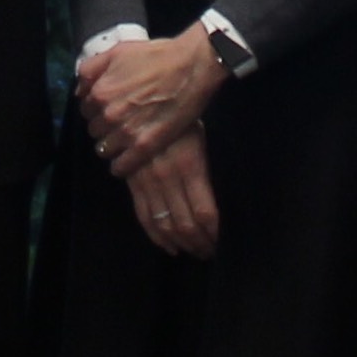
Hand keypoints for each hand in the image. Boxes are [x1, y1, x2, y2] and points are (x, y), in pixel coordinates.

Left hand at [82, 29, 224, 174]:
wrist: (192, 67)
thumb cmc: (157, 57)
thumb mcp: (118, 52)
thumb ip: (91, 69)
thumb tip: (79, 91)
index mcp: (100, 92)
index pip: (85, 111)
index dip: (97, 108)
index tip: (109, 107)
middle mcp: (109, 115)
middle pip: (94, 131)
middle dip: (104, 126)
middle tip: (121, 121)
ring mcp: (127, 133)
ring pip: (104, 150)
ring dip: (112, 145)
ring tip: (126, 139)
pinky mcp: (144, 147)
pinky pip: (121, 166)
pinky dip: (121, 165)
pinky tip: (128, 158)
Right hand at [124, 130, 220, 257]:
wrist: (141, 104)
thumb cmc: (181, 118)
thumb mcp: (202, 137)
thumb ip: (207, 169)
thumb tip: (219, 200)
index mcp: (190, 165)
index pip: (205, 212)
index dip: (215, 232)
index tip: (223, 240)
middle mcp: (168, 178)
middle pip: (186, 224)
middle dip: (200, 243)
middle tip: (210, 251)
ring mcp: (148, 183)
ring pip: (165, 225)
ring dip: (182, 244)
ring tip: (194, 251)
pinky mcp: (133, 184)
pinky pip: (144, 217)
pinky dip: (157, 237)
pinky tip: (170, 247)